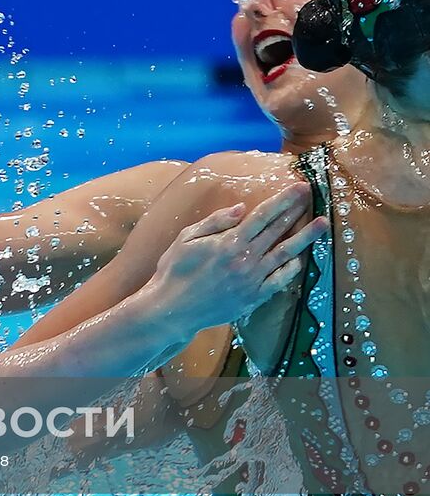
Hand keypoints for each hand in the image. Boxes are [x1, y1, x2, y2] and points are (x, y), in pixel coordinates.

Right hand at [145, 183, 327, 332]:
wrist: (173, 308)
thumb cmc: (174, 270)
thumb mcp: (186, 238)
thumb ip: (215, 221)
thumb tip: (242, 209)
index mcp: (229, 242)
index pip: (262, 215)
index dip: (282, 200)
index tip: (299, 187)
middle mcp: (245, 258)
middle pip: (277, 230)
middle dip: (296, 210)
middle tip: (312, 196)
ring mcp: (253, 279)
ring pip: (285, 254)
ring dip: (305, 237)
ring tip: (322, 224)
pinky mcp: (254, 296)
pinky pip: (280, 280)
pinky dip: (292, 269)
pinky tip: (300, 259)